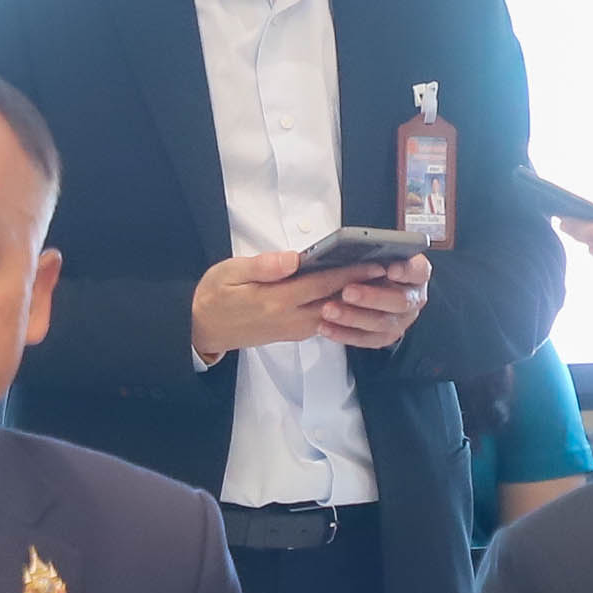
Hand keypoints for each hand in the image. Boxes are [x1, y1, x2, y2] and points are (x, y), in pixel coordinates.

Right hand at [192, 250, 364, 359]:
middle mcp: (290, 319)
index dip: (351, 274)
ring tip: (379, 281)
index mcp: (276, 300)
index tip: (375, 263)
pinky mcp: (292, 333)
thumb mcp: (230, 272)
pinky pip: (323, 320)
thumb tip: (294, 259)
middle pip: (335, 301)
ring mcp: (293, 329)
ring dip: (355, 299)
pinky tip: (351, 294)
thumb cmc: (214, 295)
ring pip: (333, 313)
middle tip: (390, 272)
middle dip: (363, 287)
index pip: (322, 285)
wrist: (202, 328)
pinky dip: (340, 307)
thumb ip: (263, 266)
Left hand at [320, 251, 431, 350]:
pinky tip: (326, 327)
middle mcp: (413, 297)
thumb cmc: (372, 265)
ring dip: (353, 317)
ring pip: (382, 323)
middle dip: (372, 297)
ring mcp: (401, 319)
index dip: (406, 271)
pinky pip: (366, 339)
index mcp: (416, 273)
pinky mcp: (385, 336)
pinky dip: (344, 334)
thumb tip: (349, 252)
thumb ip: (368, 252)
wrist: (368, 284)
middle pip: (400, 301)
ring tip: (329, 310)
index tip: (390, 269)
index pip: (418, 271)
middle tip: (347, 292)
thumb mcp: (373, 253)